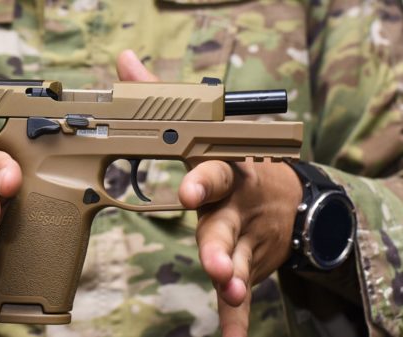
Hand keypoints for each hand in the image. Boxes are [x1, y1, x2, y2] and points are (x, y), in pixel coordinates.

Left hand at [117, 50, 301, 335]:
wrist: (284, 196)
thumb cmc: (229, 163)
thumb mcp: (200, 132)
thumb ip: (159, 99)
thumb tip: (124, 60)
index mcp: (223, 171)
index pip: (212, 173)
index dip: (201, 182)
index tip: (188, 192)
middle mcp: (236, 206)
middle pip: (226, 224)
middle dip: (219, 241)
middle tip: (210, 258)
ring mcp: (245, 239)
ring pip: (238, 260)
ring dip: (232, 277)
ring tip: (228, 292)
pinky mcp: (248, 265)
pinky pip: (243, 294)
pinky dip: (237, 317)